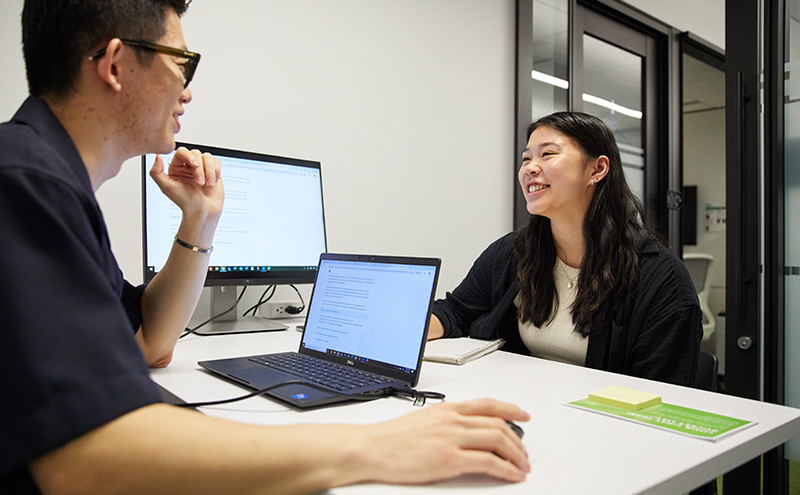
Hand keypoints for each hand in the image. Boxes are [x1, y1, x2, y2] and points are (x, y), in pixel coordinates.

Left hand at [149, 147, 223, 220]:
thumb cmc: (185, 201)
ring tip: (208, 185)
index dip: (189, 156)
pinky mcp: (213, 171)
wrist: (203, 211)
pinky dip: (216, 171)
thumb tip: (157, 156)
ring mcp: (202, 168)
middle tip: (200, 183)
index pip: (182, 152)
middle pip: (196, 153)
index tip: (195, 166)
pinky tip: (213, 182)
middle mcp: (188, 166)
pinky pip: (216, 162)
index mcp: (176, 167)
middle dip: (200, 169)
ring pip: (207, 157)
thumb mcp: (166, 187)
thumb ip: (156, 172)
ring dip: (210, 171)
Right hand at [359, 398, 529, 483]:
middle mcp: (453, 420)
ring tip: (521, 466)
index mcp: (447, 409)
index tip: (524, 415)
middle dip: (518, 441)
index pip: (488, 404)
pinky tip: (511, 475)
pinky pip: (488, 462)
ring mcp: (452, 438)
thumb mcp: (424, 419)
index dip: (511, 408)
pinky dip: (506, 469)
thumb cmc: (392, 438)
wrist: (372, 448)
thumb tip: (463, 428)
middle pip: (499, 424)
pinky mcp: (449, 459)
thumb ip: (446, 421)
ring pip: (498, 440)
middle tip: (524, 453)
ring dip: (516, 455)